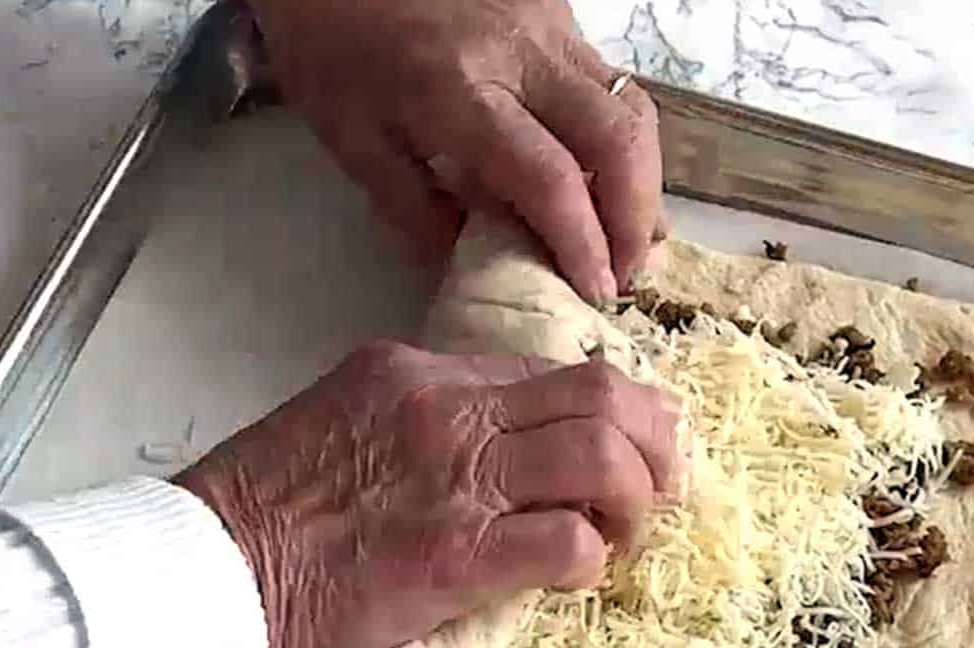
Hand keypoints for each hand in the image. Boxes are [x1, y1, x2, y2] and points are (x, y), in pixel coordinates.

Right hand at [179, 341, 677, 647]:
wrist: (211, 568)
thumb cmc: (260, 512)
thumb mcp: (338, 424)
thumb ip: (414, 423)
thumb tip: (477, 450)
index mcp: (418, 374)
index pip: (549, 373)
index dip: (612, 409)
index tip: (629, 447)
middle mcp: (450, 412)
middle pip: (602, 395)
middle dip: (654, 442)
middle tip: (660, 489)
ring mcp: (458, 481)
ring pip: (603, 457)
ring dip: (636, 502)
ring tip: (625, 538)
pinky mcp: (459, 556)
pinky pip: (567, 542)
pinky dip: (591, 561)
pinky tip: (576, 578)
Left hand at [250, 0, 662, 303]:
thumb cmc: (330, 37)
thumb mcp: (349, 135)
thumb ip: (410, 205)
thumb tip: (463, 260)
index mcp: (464, 93)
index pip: (550, 179)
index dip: (582, 243)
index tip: (593, 292)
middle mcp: (524, 55)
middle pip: (617, 140)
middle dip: (635, 218)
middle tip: (622, 274)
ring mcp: (550, 24)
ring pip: (629, 105)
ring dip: (643, 181)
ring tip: (628, 237)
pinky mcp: (558, 9)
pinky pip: (610, 81)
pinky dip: (623, 141)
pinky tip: (611, 182)